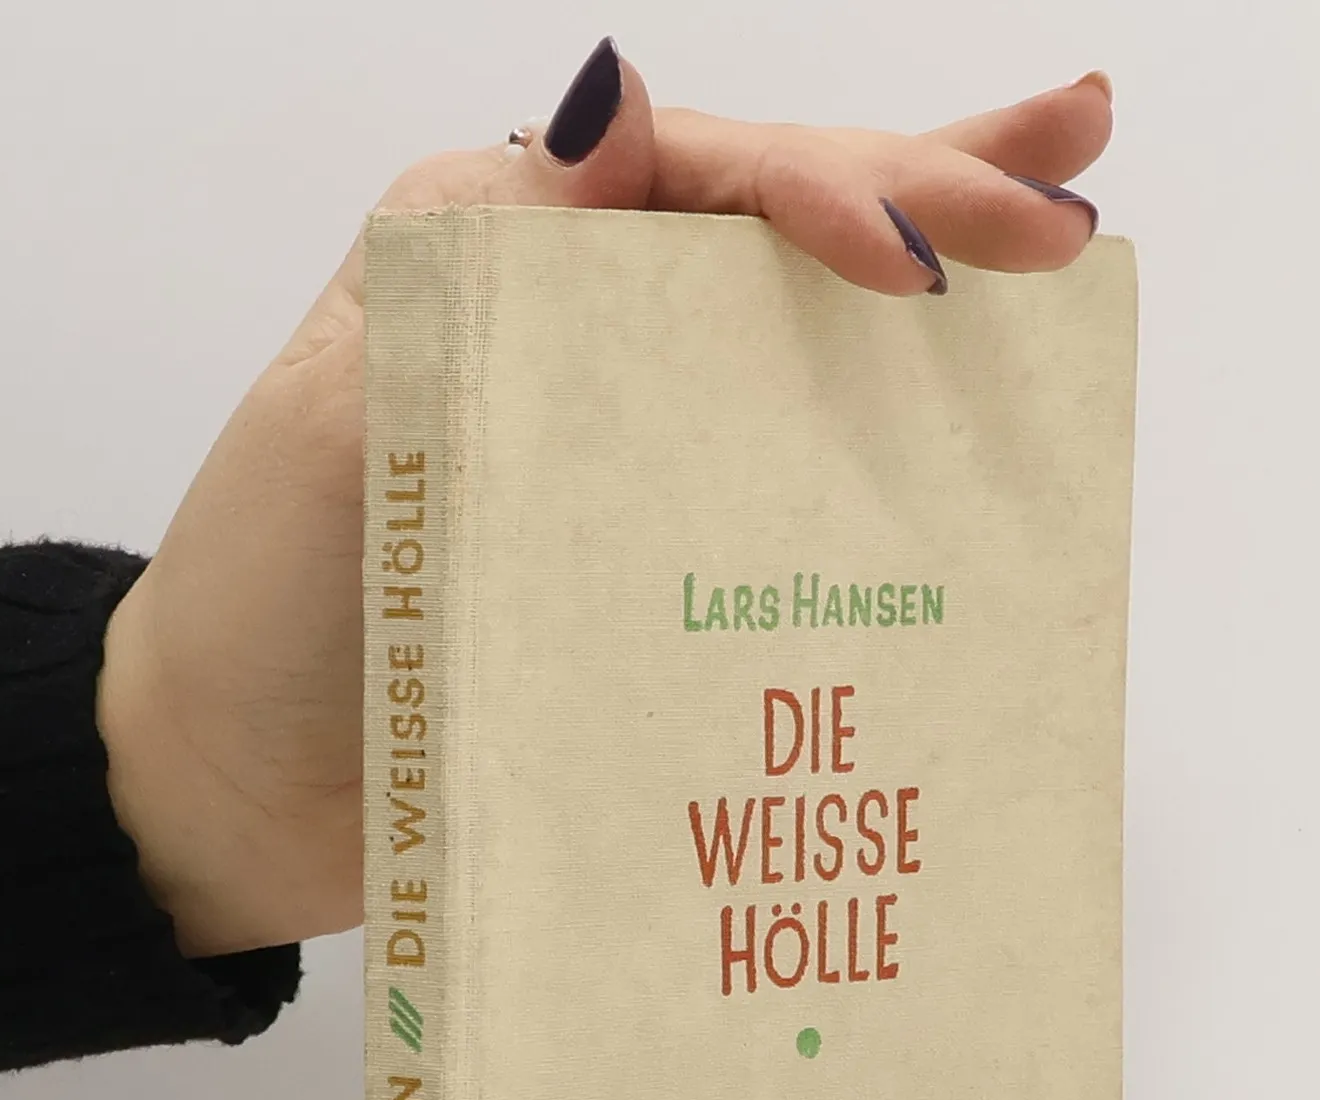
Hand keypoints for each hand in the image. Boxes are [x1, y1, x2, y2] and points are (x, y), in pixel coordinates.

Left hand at [99, 39, 1113, 957]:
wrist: (240, 786)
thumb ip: (489, 265)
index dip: (829, 198)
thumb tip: (619, 94)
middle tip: (1079, 175)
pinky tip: (972, 416)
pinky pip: (779, 466)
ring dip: (933, 278)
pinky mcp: (647, 540)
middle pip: (776, 233)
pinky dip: (880, 439)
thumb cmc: (269, 603)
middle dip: (932, 196)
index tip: (925, 264)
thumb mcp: (351, 408)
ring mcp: (622, 432)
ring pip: (798, 334)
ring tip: (1070, 230)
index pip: (698, 183)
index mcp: (500, 249)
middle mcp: (577, 320)